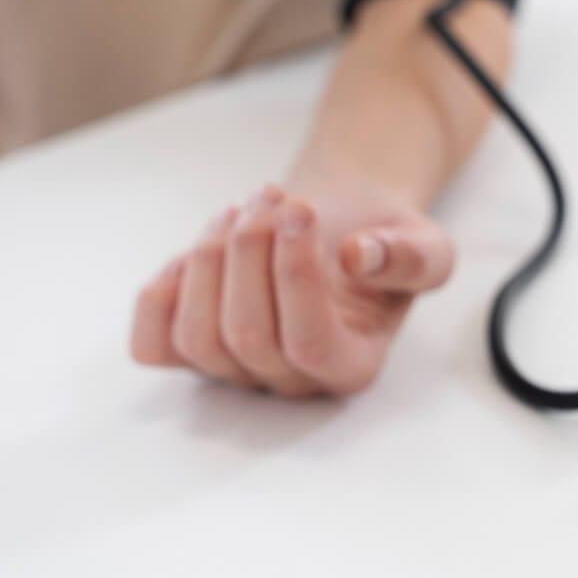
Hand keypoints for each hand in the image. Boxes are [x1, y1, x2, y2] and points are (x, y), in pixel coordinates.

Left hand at [129, 180, 453, 397]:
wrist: (339, 224)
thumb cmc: (381, 238)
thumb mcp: (425, 242)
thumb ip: (410, 257)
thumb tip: (359, 257)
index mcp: (353, 366)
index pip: (310, 342)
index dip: (295, 275)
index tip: (301, 209)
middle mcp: (292, 381)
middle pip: (247, 337)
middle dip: (250, 251)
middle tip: (272, 196)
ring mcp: (237, 370)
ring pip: (198, 339)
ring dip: (210, 259)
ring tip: (241, 209)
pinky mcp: (192, 349)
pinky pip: (152, 347)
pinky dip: (161, 296)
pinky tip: (195, 252)